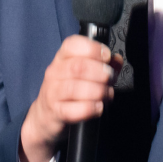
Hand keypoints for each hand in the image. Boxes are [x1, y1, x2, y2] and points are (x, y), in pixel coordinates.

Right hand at [20, 35, 118, 161]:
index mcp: (62, 58)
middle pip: (78, 66)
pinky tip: (97, 108)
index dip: (93, 48)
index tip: (106, 56)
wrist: (45, 116)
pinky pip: (73, 110)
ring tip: (106, 95)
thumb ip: (102, 65)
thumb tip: (117, 60)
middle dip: (100, 72)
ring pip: (76, 88)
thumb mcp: (83, 74)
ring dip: (98, 91)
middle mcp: (55, 72)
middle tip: (110, 79)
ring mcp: (53, 92)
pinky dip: (90, 109)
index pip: (72, 45)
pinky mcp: (55, 112)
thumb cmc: (67, 92)